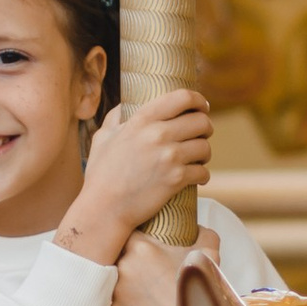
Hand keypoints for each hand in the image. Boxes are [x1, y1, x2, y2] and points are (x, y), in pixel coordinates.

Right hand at [53, 87, 211, 266]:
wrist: (104, 208)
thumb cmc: (100, 174)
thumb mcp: (102, 138)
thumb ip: (115, 118)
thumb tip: (125, 105)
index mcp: (142, 120)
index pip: (182, 97)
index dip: (199, 100)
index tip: (202, 107)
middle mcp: (158, 134)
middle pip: (201, 122)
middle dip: (205, 128)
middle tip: (201, 135)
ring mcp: (169, 157)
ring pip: (205, 147)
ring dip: (204, 153)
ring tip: (198, 158)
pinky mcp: (176, 179)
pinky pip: (203, 172)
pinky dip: (203, 175)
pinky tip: (197, 177)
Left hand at [112, 232, 213, 305]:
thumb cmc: (200, 290)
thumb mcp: (208, 255)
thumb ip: (203, 234)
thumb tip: (198, 228)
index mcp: (142, 246)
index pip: (126, 230)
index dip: (132, 234)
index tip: (140, 239)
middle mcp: (124, 264)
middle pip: (116, 253)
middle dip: (125, 256)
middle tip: (140, 263)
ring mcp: (116, 288)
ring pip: (111, 276)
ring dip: (121, 277)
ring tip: (138, 284)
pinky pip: (111, 299)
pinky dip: (120, 299)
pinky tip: (135, 302)